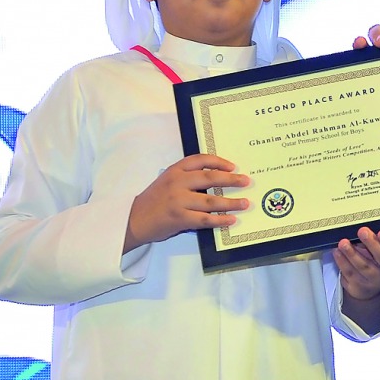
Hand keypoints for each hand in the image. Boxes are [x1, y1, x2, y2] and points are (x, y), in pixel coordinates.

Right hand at [124, 155, 249, 252]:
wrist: (133, 219)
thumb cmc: (153, 200)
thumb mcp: (167, 180)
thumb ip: (186, 177)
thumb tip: (216, 178)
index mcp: (175, 170)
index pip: (200, 160)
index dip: (219, 161)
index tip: (232, 166)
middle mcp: (177, 182)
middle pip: (210, 178)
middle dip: (231, 179)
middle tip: (245, 181)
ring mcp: (178, 201)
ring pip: (210, 200)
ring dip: (231, 202)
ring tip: (244, 203)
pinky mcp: (179, 218)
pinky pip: (205, 219)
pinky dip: (220, 220)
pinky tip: (231, 220)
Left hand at [334, 227, 379, 300]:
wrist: (371, 285)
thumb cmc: (376, 260)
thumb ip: (376, 238)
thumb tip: (363, 225)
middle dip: (371, 243)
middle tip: (362, 231)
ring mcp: (373, 280)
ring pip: (363, 266)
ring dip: (352, 253)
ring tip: (344, 243)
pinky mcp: (359, 287)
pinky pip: (349, 274)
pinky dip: (342, 262)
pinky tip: (337, 252)